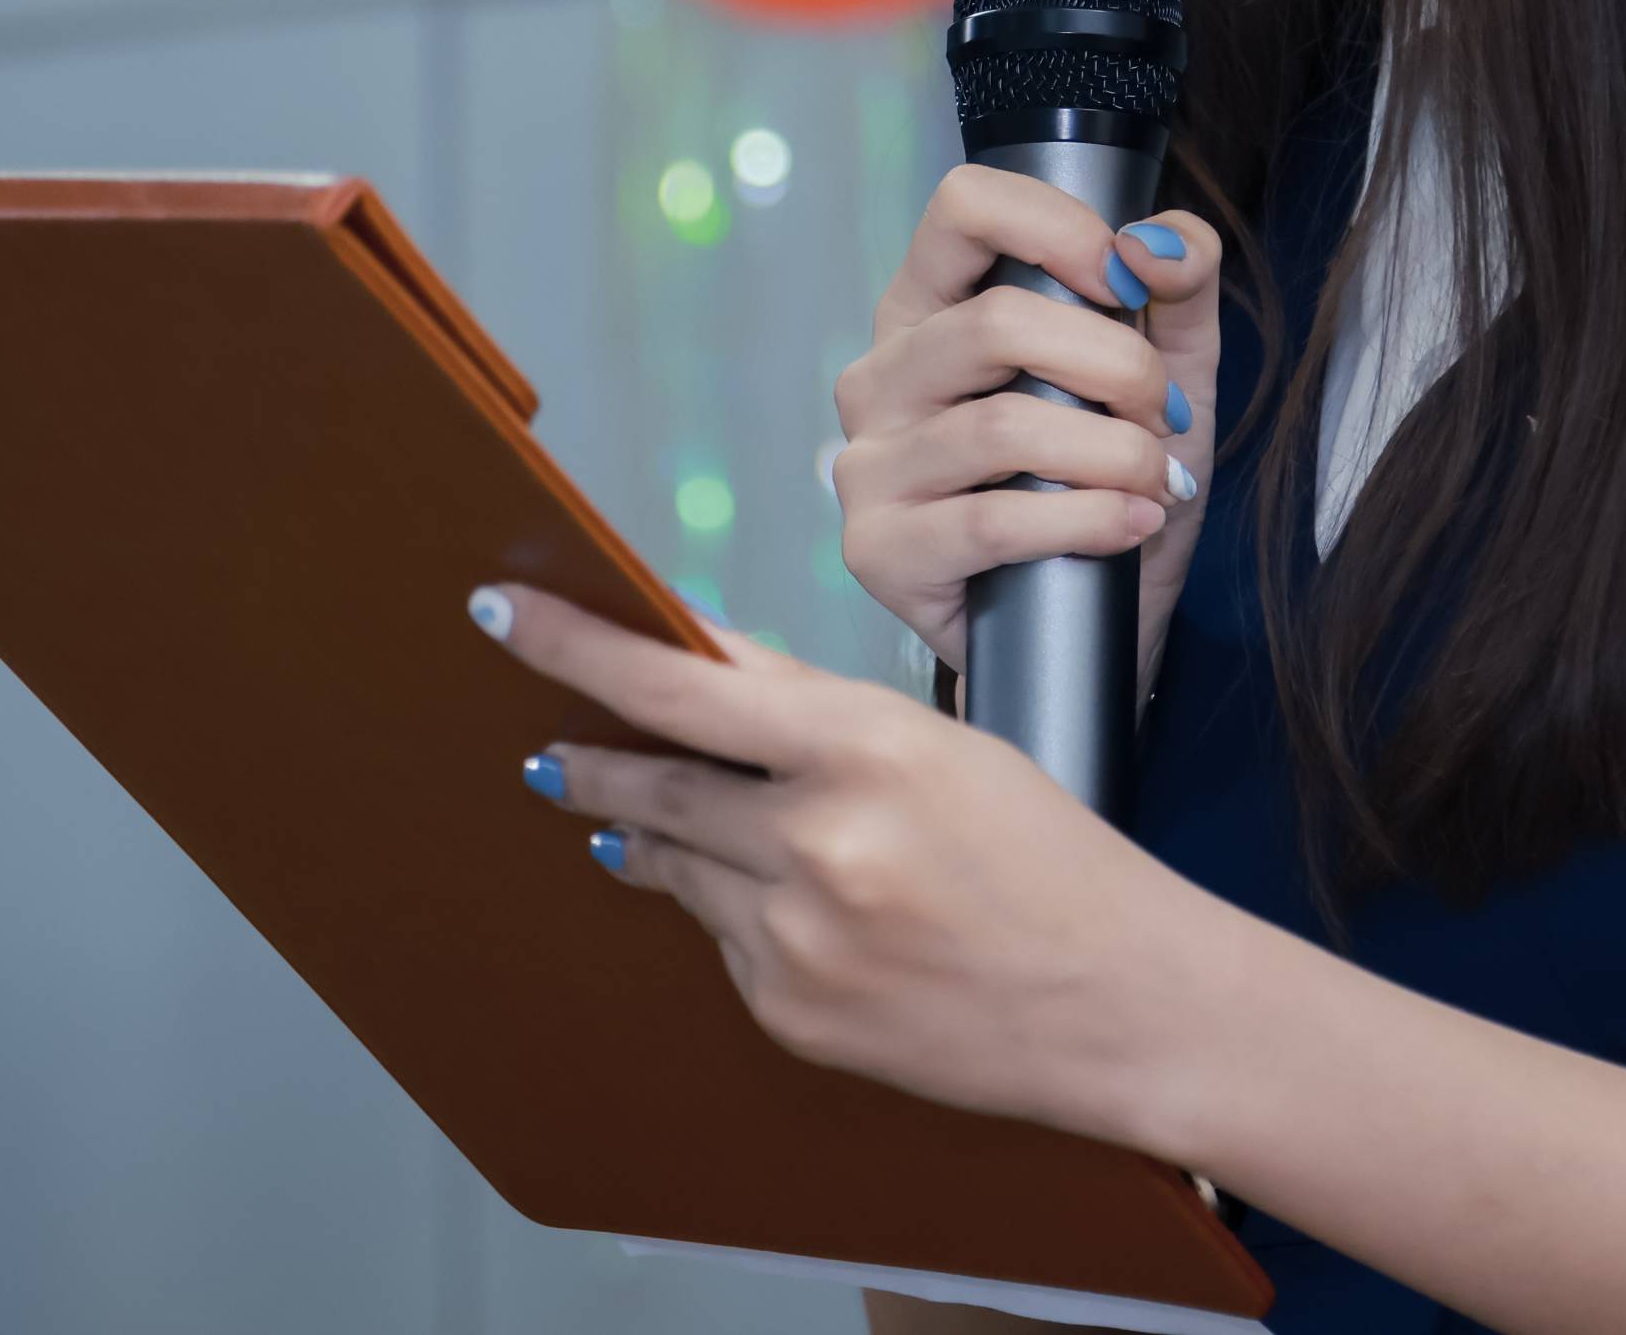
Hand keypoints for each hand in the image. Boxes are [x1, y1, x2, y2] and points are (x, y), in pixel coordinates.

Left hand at [475, 584, 1209, 1143]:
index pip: (679, 684)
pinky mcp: (790, 1013)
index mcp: (865, 748)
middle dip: (590, 759)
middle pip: (654, 782)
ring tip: (693, 826)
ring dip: (668, 835)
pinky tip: (802, 914)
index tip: (504, 612)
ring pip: (678, 863)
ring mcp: (796, 939)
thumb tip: (702, 677)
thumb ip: (814, 717)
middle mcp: (817, 843)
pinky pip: (723, 941)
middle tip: (549, 745)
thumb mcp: (943, 749)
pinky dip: (738, 912)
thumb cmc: (1052, 861)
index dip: (579, 645)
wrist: (1121, 1005)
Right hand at [830, 169, 1224, 671]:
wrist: (1091, 627)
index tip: (1127, 282)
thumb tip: (1150, 241)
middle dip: (1115, 364)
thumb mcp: (1171, 371)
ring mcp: (868, 463)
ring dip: (1111, 454)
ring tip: (1157, 484)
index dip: (1058, 227)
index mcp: (933, 307)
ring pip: (999, 427)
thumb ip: (1180, 284)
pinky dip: (1083, 519)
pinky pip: (988, 521)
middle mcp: (882, 374)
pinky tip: (1131, 526)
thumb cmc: (1113, 482)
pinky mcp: (878, 550)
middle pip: (997, 323)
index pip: (963, 205)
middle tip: (1162, 416)